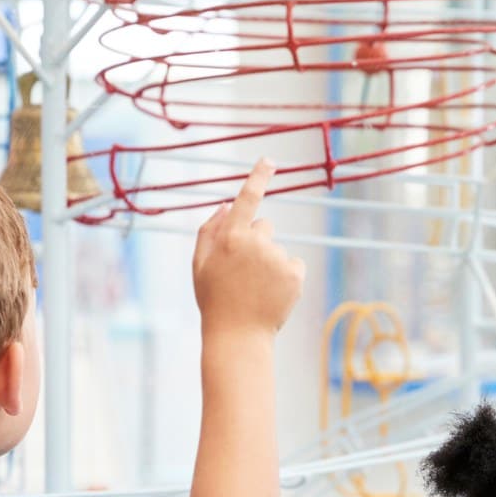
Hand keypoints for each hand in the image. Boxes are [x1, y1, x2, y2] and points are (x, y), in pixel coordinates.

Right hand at [193, 160, 304, 336]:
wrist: (238, 337)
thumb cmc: (215, 300)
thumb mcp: (200, 265)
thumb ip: (209, 231)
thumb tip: (226, 204)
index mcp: (230, 237)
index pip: (247, 199)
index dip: (258, 177)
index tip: (270, 160)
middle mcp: (256, 242)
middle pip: (264, 227)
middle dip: (257, 242)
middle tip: (244, 272)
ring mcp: (277, 257)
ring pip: (278, 249)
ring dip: (270, 264)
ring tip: (256, 289)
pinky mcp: (295, 273)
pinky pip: (294, 264)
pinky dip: (286, 276)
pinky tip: (272, 294)